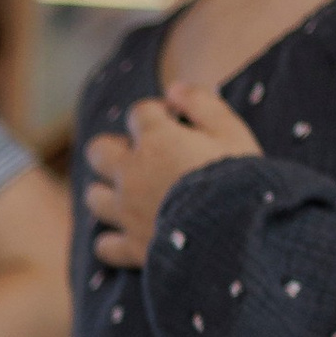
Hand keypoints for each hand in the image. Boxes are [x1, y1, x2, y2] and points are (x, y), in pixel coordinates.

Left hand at [83, 83, 260, 267]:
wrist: (240, 233)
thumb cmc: (241, 178)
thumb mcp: (231, 130)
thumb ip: (202, 103)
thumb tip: (174, 88)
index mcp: (156, 139)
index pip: (139, 113)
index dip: (157, 114)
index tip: (176, 123)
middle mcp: (131, 173)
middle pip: (98, 150)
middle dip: (115, 149)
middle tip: (144, 158)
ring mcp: (126, 212)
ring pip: (93, 197)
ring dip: (108, 192)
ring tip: (132, 195)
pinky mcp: (132, 248)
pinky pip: (105, 246)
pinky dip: (113, 241)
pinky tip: (131, 235)